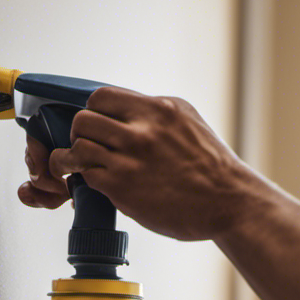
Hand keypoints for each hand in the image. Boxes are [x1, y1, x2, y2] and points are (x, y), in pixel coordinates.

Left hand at [19, 87, 254, 240]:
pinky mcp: (123, 187)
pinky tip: (83, 184)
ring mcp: (131, 158)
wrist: (229, 202)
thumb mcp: (188, 122)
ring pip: (78, 145)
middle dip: (79, 133)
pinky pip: (85, 174)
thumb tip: (126, 113)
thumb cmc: (212, 167)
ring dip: (70, 157)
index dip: (93, 111)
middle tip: (84, 146)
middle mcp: (142, 130)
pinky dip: (80, 179)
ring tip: (72, 165)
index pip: (102, 97)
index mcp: (158, 109)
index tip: (95, 125)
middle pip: (83, 118)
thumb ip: (155, 115)